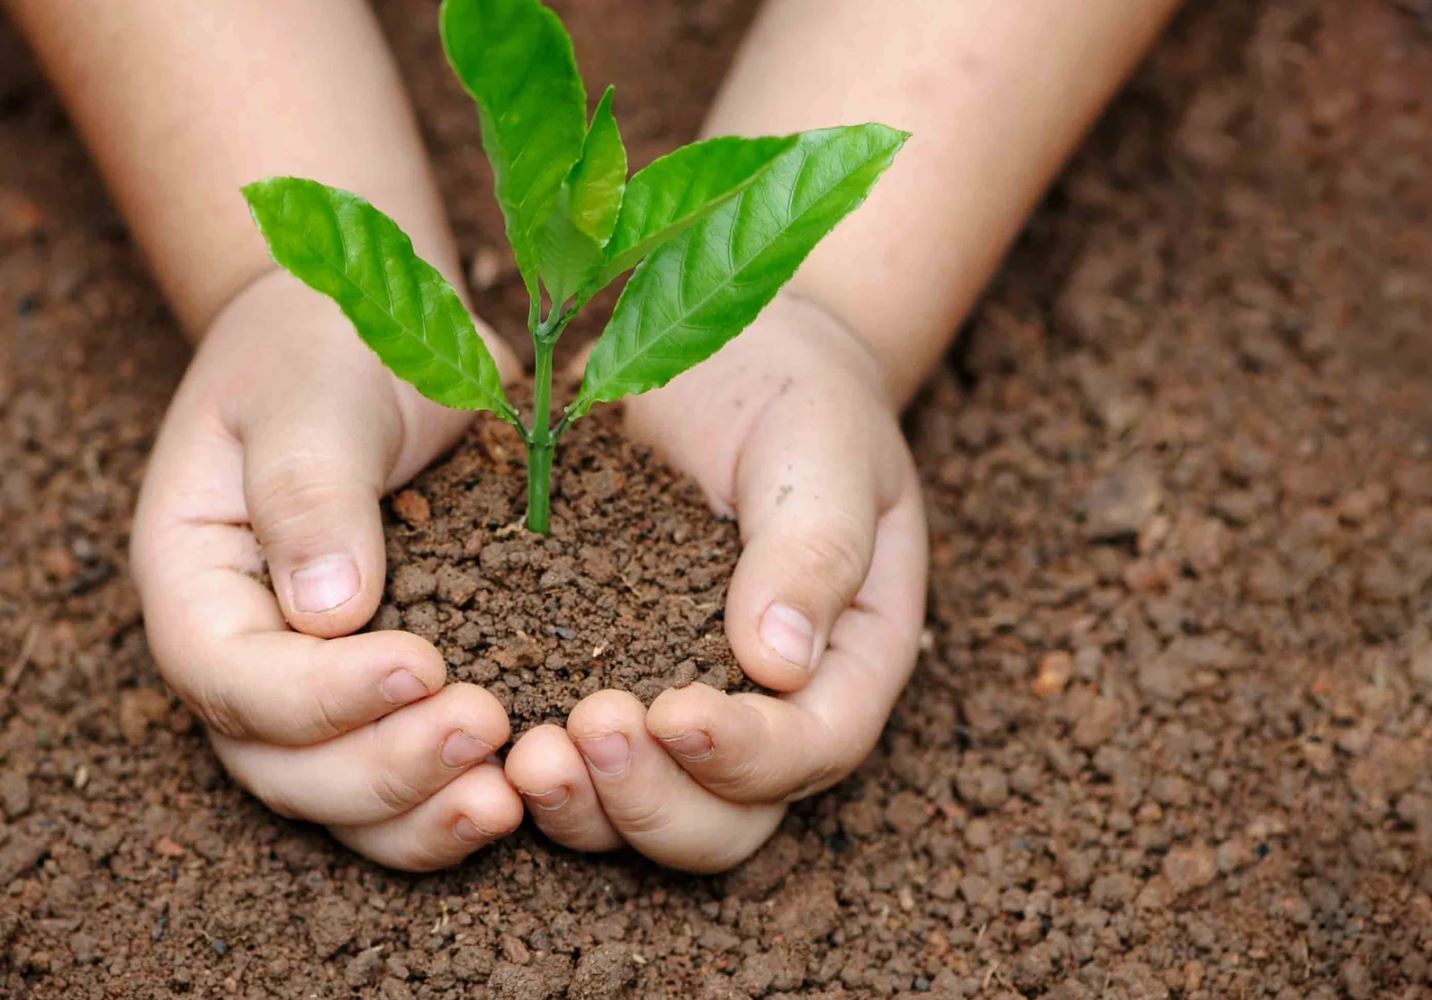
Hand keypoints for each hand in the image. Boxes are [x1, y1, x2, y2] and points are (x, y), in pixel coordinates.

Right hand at [131, 271, 523, 870]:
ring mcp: (319, 688)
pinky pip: (410, 777)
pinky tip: (530, 790)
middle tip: (484, 728)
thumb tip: (330, 615)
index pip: (232, 676)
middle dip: (382, 765)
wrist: (377, 336)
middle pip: (284, 766)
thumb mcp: (314, 394)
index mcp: (196, 580)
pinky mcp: (394, 697)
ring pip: (345, 798)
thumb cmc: (328, 347)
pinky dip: (457, 800)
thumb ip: (312, 492)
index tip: (421, 665)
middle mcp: (248, 655)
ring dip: (422, 811)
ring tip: (510, 794)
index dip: (320, 694)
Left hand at [504, 293, 927, 871]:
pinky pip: (573, 763)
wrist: (725, 357)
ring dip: (586, 804)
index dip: (748, 755)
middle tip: (587, 731)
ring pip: (643, 818)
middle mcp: (772, 716)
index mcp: (849, 662)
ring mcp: (683, 714)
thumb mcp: (824, 445)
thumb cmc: (797, 392)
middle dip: (656, 799)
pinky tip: (478, 725)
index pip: (812, 747)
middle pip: (728, 822)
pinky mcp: (603, 688)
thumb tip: (781, 662)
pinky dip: (530, 767)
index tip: (676, 714)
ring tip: (525, 753)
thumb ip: (813, 546)